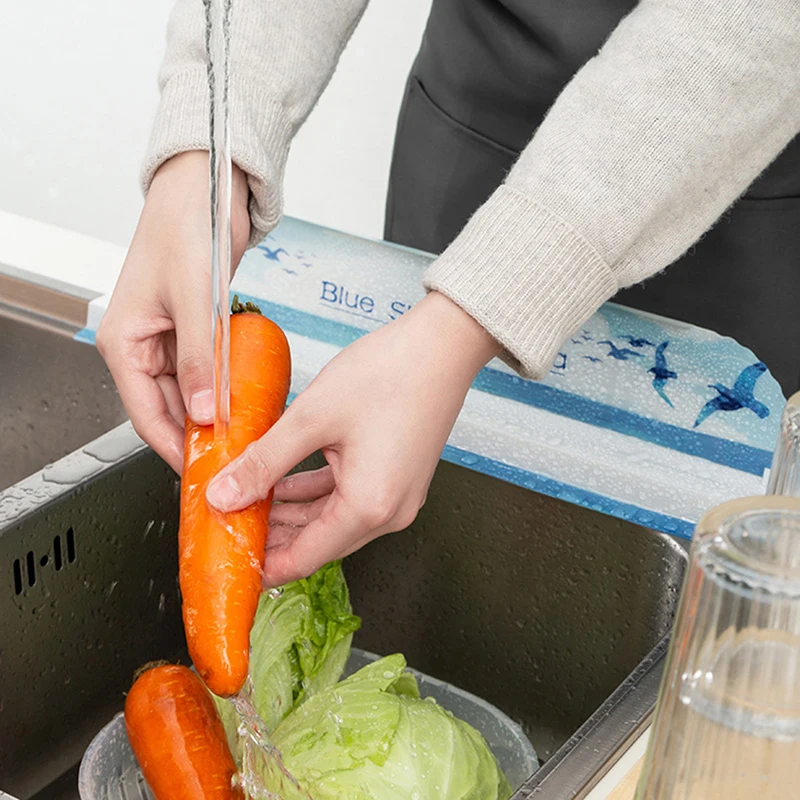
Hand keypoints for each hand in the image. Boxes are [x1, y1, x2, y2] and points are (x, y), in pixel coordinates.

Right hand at [96, 151, 250, 470]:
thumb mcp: (195, 301)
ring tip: (243, 436)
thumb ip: (200, 360)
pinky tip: (244, 402)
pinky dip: (223, 388)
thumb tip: (204, 412)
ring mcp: (170, 339)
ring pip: (190, 393)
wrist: (208, 188)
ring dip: (213, 414)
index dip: (174, 448)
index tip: (201, 471)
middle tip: (232, 459)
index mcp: (126, 342)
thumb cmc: (187, 229)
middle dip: (199, 435)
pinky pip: (207, 372)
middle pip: (170, 409)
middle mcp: (144, 346)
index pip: (146, 415)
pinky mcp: (194, 330)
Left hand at [206, 291, 501, 586]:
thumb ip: (263, 461)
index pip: (305, 558)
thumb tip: (223, 495)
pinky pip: (347, 499)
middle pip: (319, 543)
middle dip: (272, 538)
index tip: (231, 566)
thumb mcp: (312, 419)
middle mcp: (388, 511)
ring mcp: (396, 495)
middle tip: (228, 526)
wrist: (442, 345)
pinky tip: (282, 484)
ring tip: (245, 502)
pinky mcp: (396, 476)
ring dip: (290, 515)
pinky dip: (314, 495)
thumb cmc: (389, 374)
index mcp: (369, 506)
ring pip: (331, 520)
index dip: (263, 567)